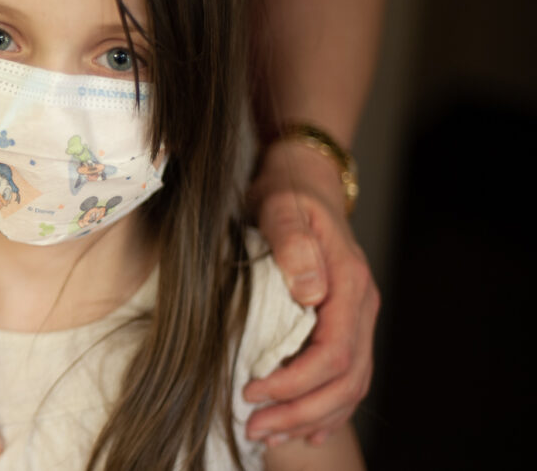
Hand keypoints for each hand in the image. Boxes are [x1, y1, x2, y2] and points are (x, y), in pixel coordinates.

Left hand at [244, 141, 379, 445]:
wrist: (302, 180)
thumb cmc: (286, 194)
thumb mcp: (281, 208)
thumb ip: (292, 243)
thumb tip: (310, 290)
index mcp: (348, 282)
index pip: (333, 352)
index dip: (296, 382)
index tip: (254, 391)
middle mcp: (360, 305)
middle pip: (345, 379)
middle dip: (300, 411)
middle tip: (254, 428)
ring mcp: (356, 318)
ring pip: (350, 386)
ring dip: (311, 416)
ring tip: (267, 434)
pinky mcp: (343, 325)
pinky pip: (346, 377)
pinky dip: (326, 408)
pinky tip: (302, 429)